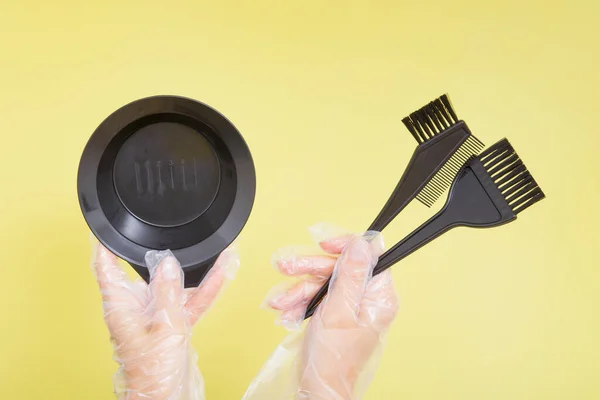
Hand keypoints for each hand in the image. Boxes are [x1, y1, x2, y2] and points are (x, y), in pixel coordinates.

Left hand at [91, 241, 238, 399]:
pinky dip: (205, 291)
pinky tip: (222, 275)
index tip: (110, 229)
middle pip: (146, 274)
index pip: (106, 269)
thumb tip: (167, 263)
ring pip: (174, 287)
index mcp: (121, 306)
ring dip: (194, 272)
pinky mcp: (172, 324)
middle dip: (162, 254)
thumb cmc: (153, 370)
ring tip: (216, 251)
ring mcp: (156, 315)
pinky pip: (189, 302)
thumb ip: (167, 291)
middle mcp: (136, 307)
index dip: (106, 246)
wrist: (166, 397)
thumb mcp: (164, 325)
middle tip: (173, 232)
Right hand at [243, 224, 398, 399]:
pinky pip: (317, 298)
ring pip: (323, 282)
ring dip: (298, 289)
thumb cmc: (333, 357)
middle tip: (286, 267)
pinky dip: (299, 303)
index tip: (323, 245)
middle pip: (339, 268)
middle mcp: (367, 299)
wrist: (318, 387)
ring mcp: (350, 307)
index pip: (367, 256)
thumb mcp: (339, 309)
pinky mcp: (335, 315)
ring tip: (280, 301)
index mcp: (378, 296)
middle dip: (310, 270)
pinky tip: (286, 312)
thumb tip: (362, 244)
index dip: (344, 247)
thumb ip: (351, 274)